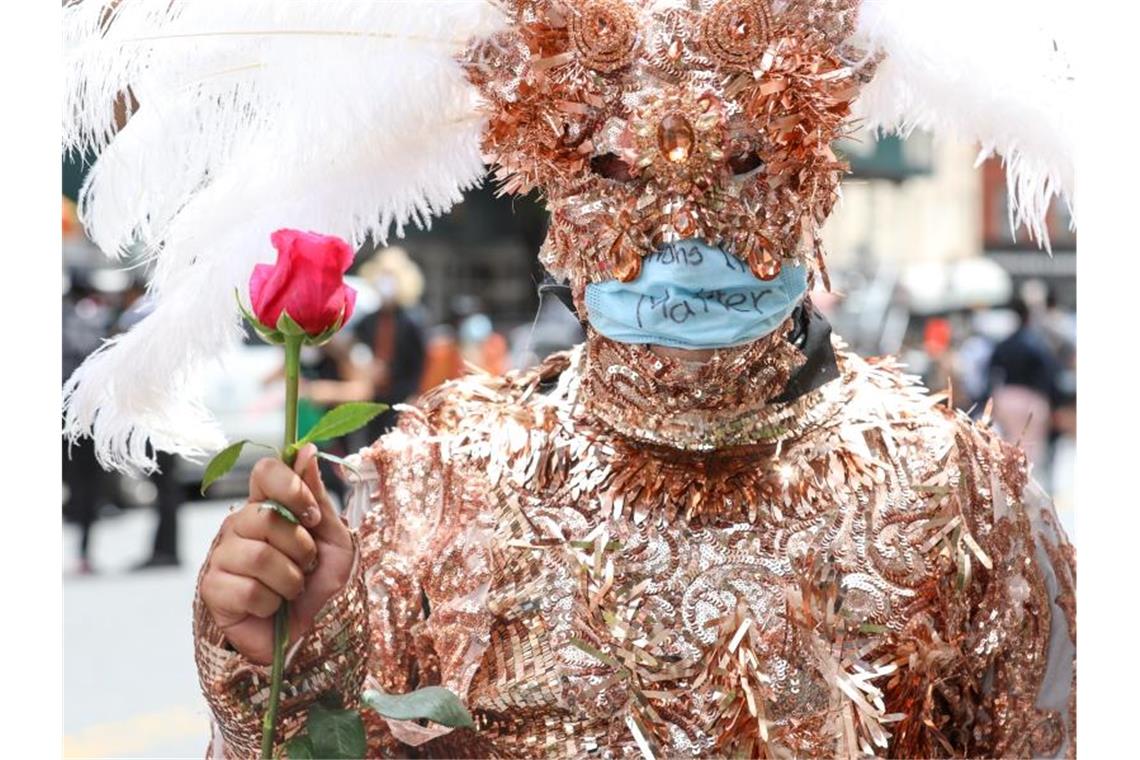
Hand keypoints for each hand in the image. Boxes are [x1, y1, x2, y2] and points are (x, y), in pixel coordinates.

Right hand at [199, 444, 354, 664]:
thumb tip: (307, 451)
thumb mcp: (334, 540)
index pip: (265, 471)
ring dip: (289, 579)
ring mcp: (222, 557)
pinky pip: (246, 589)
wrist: (313, 636)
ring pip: (258, 555)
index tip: (312, 515)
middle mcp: (239, 526)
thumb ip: (317, 498)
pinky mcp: (212, 590)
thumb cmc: (323, 587)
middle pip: (263, 515)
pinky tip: (271, 608)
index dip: (291, 488)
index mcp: (268, 507)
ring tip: (291, 589)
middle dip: (299, 546)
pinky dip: (270, 603)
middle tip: (306, 564)